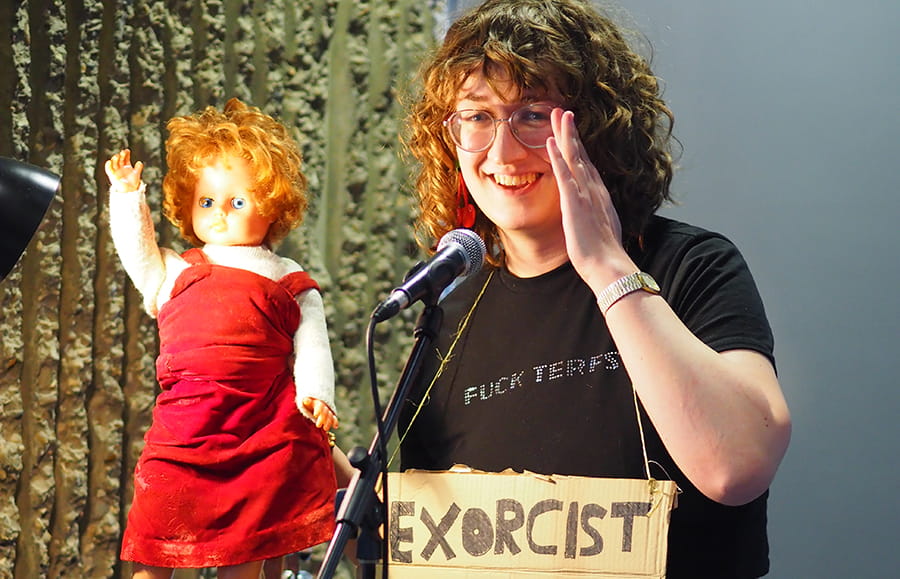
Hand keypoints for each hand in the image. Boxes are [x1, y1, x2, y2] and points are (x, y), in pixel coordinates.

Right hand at [105, 148, 143, 191]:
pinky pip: (109, 170)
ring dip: (115, 159)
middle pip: (120, 159)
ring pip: (114, 163)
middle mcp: (120, 167)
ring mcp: (116, 171)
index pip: (125, 158)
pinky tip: (109, 161)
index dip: (126, 154)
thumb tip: (140, 162)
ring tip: (117, 156)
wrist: (129, 191)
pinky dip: (108, 165)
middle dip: (121, 155)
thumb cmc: (132, 182)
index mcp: (126, 166)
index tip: (127, 150)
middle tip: (123, 152)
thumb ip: (138, 168)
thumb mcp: (136, 174)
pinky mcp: (112, 175)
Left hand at [302, 397, 338, 431]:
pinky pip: (334, 418)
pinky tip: (335, 426)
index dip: (318, 410)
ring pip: (330, 416)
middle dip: (323, 418)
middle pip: (325, 412)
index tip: (315, 415)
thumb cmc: (309, 405)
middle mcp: (324, 407)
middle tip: (318, 426)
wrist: (315, 404)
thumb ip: (307, 401)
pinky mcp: (331, 416)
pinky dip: (335, 422)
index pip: (319, 406)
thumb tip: (306, 400)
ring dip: (329, 422)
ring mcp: (328, 412)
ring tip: (325, 429)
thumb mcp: (306, 402)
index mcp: (318, 403)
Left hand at [546, 108, 634, 290]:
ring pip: (573, 157)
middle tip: (562, 110)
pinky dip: (558, 156)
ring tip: (556, 114)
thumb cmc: (604, 254)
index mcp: (599, 196)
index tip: (570, 130)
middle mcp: (594, 189)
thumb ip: (595, 216)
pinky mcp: (575, 203)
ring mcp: (585, 194)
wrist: (609, 266)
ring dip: (564, 134)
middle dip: (570, 131)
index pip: (586, 164)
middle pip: (580, 153)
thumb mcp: (601, 228)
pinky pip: (564, 174)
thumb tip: (592, 215)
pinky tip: (550, 142)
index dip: (578, 145)